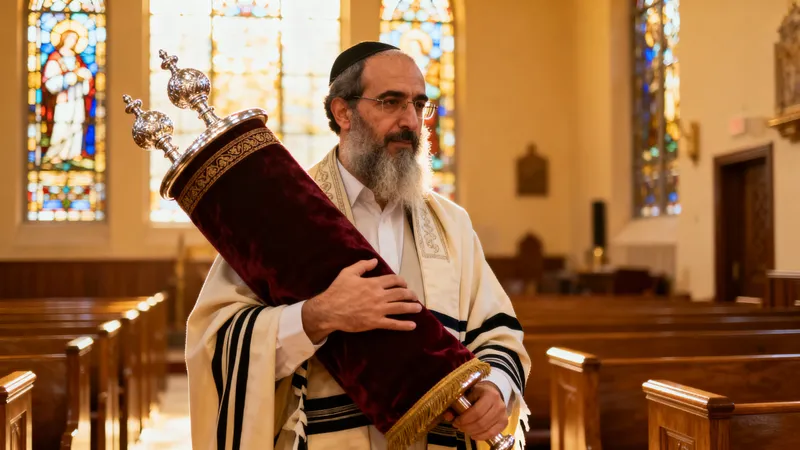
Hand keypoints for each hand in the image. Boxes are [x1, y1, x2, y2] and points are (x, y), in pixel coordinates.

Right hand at [301, 259, 421, 342]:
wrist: (329, 310)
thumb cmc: (337, 291)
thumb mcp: (348, 273)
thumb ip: (362, 266)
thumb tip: (375, 261)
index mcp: (373, 283)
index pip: (394, 280)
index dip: (402, 281)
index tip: (404, 284)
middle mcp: (379, 295)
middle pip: (401, 293)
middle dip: (410, 294)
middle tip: (414, 296)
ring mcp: (378, 310)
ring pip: (400, 308)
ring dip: (412, 307)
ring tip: (418, 308)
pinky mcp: (375, 322)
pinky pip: (393, 324)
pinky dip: (404, 325)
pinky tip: (412, 325)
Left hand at [446, 381, 507, 440]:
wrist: (491, 392)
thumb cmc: (477, 393)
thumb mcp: (466, 395)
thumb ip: (456, 405)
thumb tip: (447, 416)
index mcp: (489, 394)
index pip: (476, 412)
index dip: (464, 420)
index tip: (456, 421)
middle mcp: (499, 404)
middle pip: (481, 422)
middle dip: (467, 427)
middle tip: (459, 427)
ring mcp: (503, 414)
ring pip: (485, 429)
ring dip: (472, 432)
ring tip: (465, 430)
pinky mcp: (504, 422)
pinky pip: (492, 434)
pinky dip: (481, 437)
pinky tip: (473, 435)